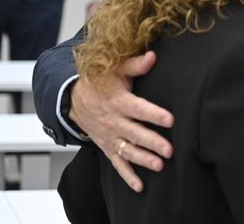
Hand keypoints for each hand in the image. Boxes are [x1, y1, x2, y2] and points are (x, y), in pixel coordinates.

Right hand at [69, 51, 174, 191]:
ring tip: (160, 166)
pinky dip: (127, 176)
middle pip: (136, 134)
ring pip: (128, 151)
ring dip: (143, 159)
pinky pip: (117, 164)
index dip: (154, 114)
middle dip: (152, 143)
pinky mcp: (107, 146)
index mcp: (119, 102)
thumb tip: (152, 56)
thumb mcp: (115, 70)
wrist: (73, 99)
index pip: (139, 109)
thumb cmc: (101, 82)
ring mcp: (110, 136)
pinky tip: (140, 186)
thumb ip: (135, 65)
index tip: (170, 119)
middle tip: (169, 150)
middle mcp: (114, 122)